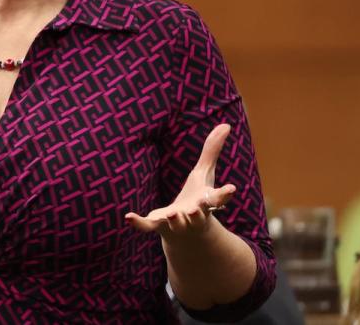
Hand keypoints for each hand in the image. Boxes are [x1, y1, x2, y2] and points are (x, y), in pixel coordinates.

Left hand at [125, 123, 235, 241]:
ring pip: (177, 223)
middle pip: (199, 215)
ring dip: (176, 220)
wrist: (187, 235)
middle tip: (198, 209)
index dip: (224, 194)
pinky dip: (139, 223)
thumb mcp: (204, 174)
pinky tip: (129, 217)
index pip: (218, 198)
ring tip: (173, 214)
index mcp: (206, 202)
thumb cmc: (198, 199)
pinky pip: (148, 226)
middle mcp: (194, 215)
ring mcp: (177, 223)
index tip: (231, 189)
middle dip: (198, 213)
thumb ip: (212, 151)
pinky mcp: (159, 226)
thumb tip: (226, 124)